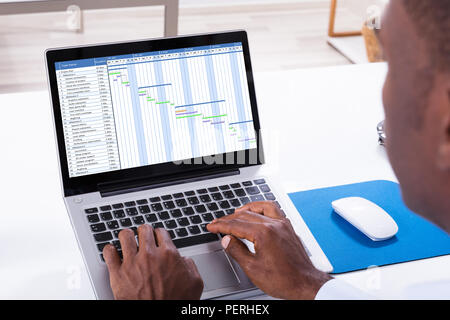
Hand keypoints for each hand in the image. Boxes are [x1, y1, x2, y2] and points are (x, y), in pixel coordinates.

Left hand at [103, 224, 203, 299]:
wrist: (159, 319)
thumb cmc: (175, 303)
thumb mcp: (195, 283)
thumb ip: (191, 266)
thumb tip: (185, 261)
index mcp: (169, 255)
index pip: (161, 232)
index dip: (159, 234)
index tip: (157, 238)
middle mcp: (150, 255)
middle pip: (143, 229)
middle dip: (144, 232)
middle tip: (143, 236)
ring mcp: (132, 263)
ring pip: (125, 235)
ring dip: (127, 236)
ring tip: (127, 240)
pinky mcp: (117, 274)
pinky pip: (108, 253)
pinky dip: (109, 250)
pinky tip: (113, 252)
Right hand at [207, 201, 330, 299]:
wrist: (306, 284)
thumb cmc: (284, 280)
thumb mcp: (253, 269)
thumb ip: (237, 251)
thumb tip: (227, 240)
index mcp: (264, 233)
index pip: (236, 225)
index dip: (221, 225)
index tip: (211, 226)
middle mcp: (274, 225)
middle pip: (246, 215)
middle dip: (229, 218)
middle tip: (218, 223)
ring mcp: (284, 225)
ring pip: (262, 207)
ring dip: (247, 208)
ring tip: (236, 212)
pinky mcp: (289, 228)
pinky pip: (275, 210)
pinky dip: (263, 208)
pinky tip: (259, 213)